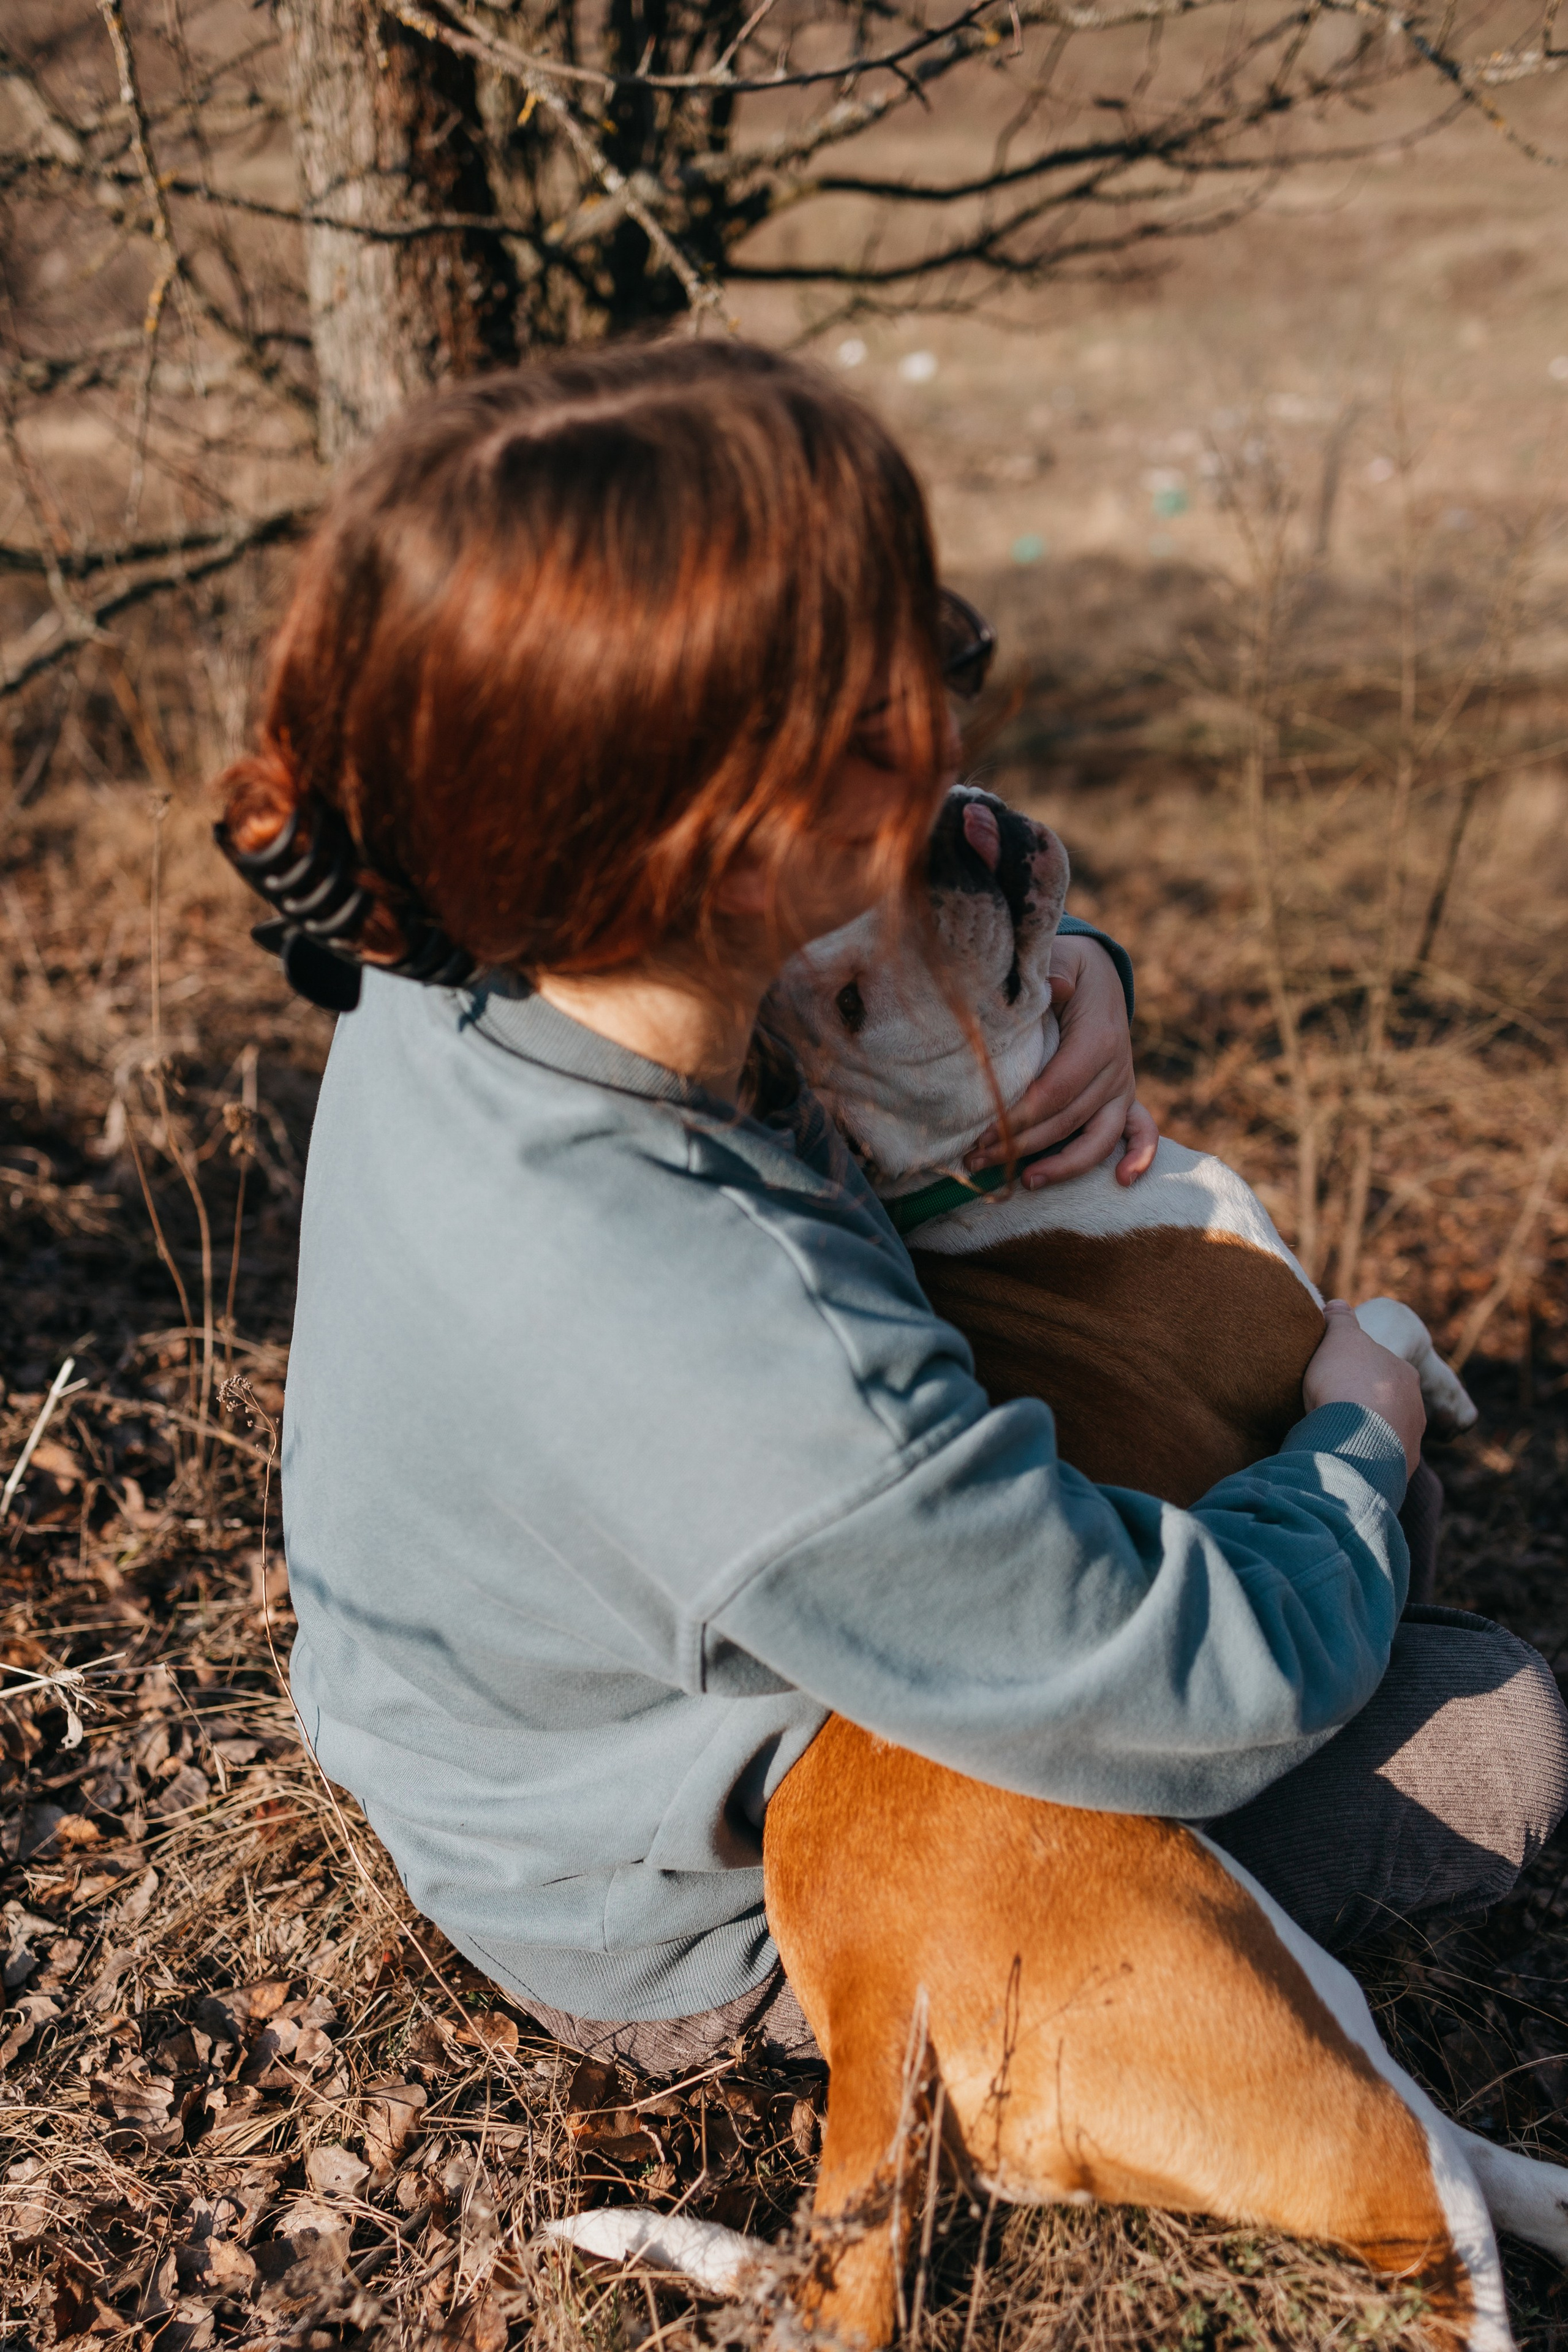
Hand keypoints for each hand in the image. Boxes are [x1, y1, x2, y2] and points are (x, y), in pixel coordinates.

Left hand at [965, 936, 1158, 1188]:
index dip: (1019, 1117)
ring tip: (1025, 1181)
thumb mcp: (1060, 959)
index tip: (981, 1133)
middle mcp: (1115, 1069)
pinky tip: (1122, 1182)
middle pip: (1067, 1121)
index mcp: (1098, 1039)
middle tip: (975, 1159)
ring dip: (1062, 1166)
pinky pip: (1142, 1133)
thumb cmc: (1068, 970)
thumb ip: (1054, 971)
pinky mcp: (1124, 1100)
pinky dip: (1139, 1158)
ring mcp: (1122, 1088)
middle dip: (1020, 1144)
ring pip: (1098, 1138)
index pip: (1056, 1090)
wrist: (1098, 975)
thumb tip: (1053, 985)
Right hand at [1302, 1300, 1424, 1477]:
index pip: (1383, 1368)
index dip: (1360, 1371)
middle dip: (1368, 1405)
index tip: (1339, 1378)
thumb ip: (1341, 1320)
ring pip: (1388, 1433)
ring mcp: (1410, 1439)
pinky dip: (1366, 1458)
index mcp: (1403, 1373)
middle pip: (1389, 1402)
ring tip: (1339, 1437)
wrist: (1353, 1434)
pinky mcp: (1400, 1468)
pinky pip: (1380, 1461)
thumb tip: (1338, 1305)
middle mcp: (1415, 1405)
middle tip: (1337, 1409)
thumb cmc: (1345, 1381)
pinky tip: (1346, 1458)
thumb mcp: (1339, 1339)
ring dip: (1368, 1434)